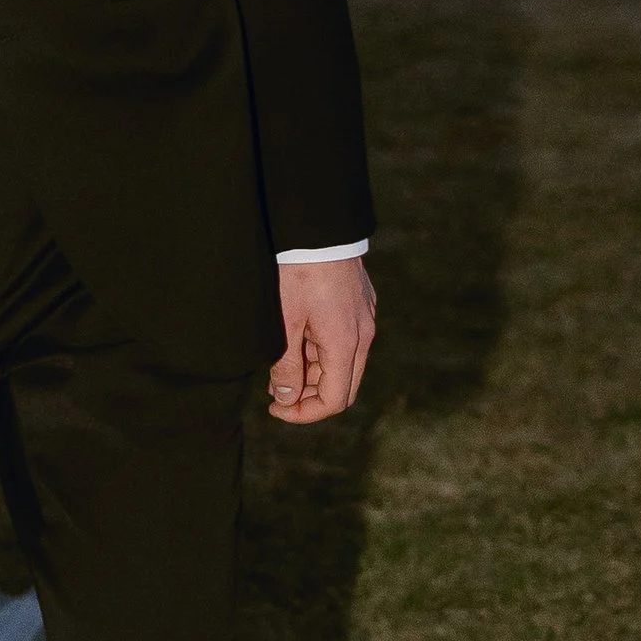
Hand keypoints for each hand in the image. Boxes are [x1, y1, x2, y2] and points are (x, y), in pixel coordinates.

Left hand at [268, 258, 375, 424]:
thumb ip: (286, 365)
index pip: (334, 400)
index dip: (304, 413)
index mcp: (346, 344)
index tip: (275, 409)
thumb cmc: (297, 271)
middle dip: (309, 397)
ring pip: (342, 364)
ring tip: (278, 365)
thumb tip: (287, 398)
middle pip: (342, 386)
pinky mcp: (359, 306)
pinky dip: (320, 352)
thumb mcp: (284, 322)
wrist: (318, 227)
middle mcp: (363, 335)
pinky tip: (295, 341)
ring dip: (313, 373)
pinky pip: (344, 342)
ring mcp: (364, 320)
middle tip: (275, 393)